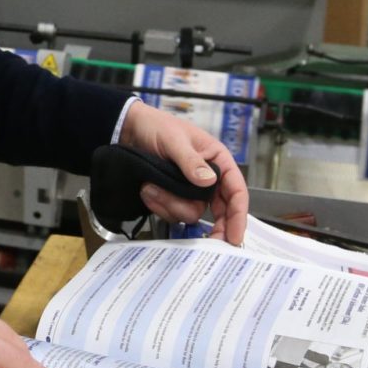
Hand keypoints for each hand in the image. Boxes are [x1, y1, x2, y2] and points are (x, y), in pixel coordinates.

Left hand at [119, 101, 248, 243]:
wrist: (128, 130)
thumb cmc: (157, 127)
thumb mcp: (175, 140)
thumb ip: (191, 161)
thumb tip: (209, 181)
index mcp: (217, 160)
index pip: (236, 190)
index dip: (238, 215)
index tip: (235, 235)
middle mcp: (207, 178)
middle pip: (220, 211)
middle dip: (214, 225)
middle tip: (211, 241)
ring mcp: (189, 191)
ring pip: (190, 213)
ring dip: (170, 204)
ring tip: (151, 186)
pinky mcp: (171, 198)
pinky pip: (171, 213)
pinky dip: (158, 205)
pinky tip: (147, 190)